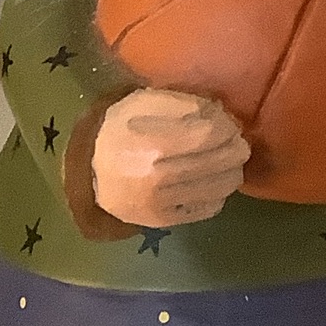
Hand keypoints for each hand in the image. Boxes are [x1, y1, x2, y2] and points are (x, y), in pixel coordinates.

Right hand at [90, 89, 249, 226]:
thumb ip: (184, 105)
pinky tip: (211, 179)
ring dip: (232, 169)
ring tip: (226, 158)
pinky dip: (219, 192)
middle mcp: (159, 177)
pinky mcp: (165, 221)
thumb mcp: (144, 103)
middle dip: (236, 146)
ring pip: (222, 186)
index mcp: (153, 143)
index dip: (227, 125)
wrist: (89, 171)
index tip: (228, 121)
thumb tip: (220, 113)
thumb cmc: (120, 129)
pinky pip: (210, 208)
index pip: (211, 134)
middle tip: (234, 139)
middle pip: (222, 161)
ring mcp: (163, 203)